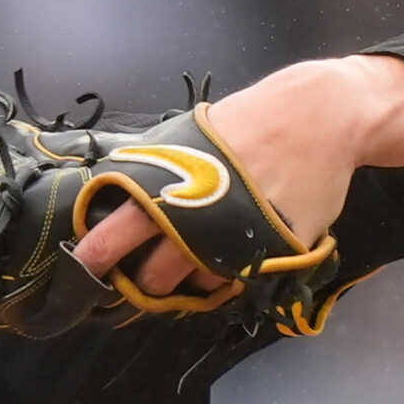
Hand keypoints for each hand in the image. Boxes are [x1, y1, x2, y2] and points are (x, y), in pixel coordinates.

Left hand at [68, 55, 403, 294]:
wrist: (320, 118)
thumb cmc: (250, 120)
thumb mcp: (189, 136)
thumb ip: (157, 168)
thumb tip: (119, 193)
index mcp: (166, 189)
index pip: (114, 235)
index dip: (94, 258)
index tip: (83, 270)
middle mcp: (195, 225)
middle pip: (151, 277)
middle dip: (140, 283)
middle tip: (137, 278)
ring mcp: (233, 246)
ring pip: (194, 285)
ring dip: (185, 280)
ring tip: (186, 262)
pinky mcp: (268, 257)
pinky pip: (234, 280)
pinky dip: (223, 274)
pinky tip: (222, 257)